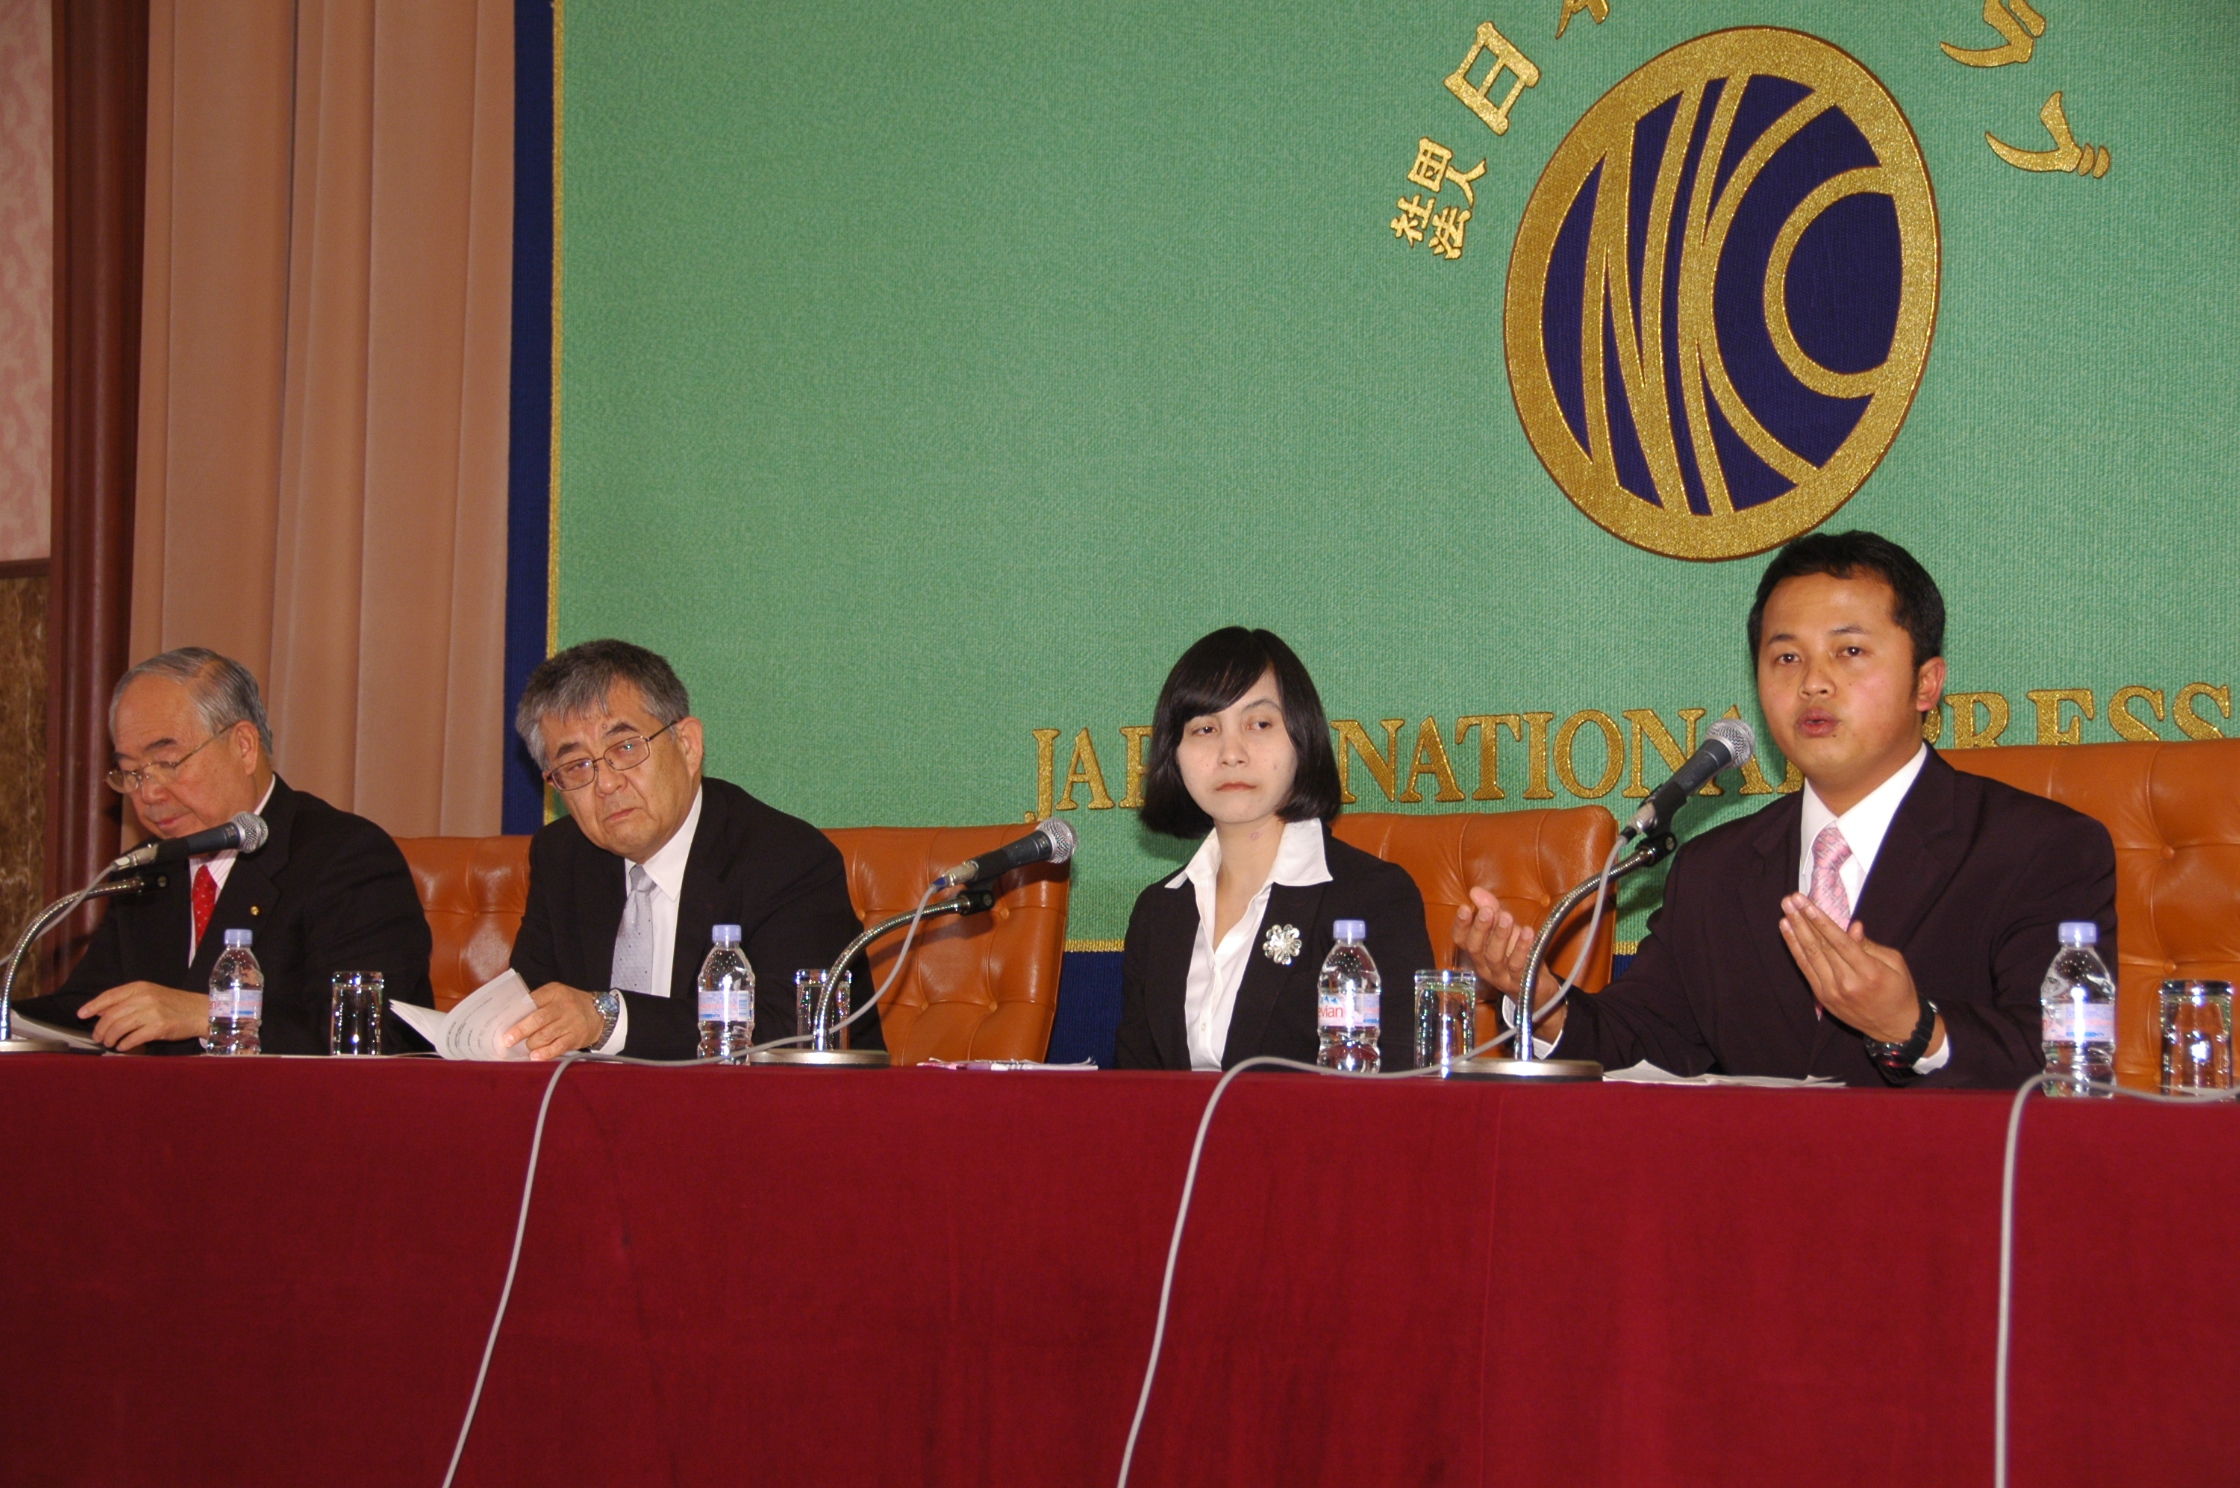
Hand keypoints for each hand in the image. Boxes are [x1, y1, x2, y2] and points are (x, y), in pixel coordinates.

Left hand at [76, 982, 208, 1050]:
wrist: (202, 1011)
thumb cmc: (175, 1004)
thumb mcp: (151, 995)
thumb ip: (128, 1001)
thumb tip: (102, 1012)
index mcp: (140, 987)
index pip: (110, 996)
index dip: (93, 1006)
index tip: (81, 1015)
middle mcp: (145, 998)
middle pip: (111, 1015)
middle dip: (100, 1029)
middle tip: (98, 1037)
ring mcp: (152, 1012)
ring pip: (119, 1027)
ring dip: (110, 1038)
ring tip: (109, 1043)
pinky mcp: (159, 1027)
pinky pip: (133, 1038)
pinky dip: (124, 1045)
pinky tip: (123, 1047)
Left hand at [503, 983, 606, 1059]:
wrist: (600, 1014)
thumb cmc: (570, 1005)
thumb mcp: (556, 996)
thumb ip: (538, 1004)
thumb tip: (512, 1020)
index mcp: (555, 992)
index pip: (533, 1001)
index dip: (518, 1013)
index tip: (504, 1023)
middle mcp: (564, 1006)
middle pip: (538, 1019)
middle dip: (520, 1031)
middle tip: (508, 1040)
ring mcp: (571, 1022)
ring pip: (546, 1035)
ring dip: (531, 1043)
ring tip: (525, 1047)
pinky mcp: (576, 1037)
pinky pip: (558, 1047)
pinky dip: (545, 1053)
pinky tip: (535, 1057)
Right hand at [1453, 889, 1533, 995]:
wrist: (1538, 987)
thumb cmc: (1516, 953)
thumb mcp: (1505, 929)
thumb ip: (1491, 909)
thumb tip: (1475, 891)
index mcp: (1477, 952)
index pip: (1461, 939)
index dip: (1461, 925)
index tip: (1464, 907)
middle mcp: (1484, 965)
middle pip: (1475, 948)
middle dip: (1480, 929)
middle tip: (1487, 911)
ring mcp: (1501, 976)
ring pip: (1495, 957)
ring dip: (1500, 936)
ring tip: (1507, 918)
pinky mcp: (1520, 982)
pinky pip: (1518, 966)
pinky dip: (1522, 949)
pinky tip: (1528, 932)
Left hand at [1778, 896, 1943, 1053]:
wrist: (1895, 1027)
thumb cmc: (1899, 990)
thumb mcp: (1895, 964)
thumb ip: (1871, 946)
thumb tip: (1853, 926)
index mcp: (1869, 973)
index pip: (1840, 942)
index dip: (1821, 921)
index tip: (1807, 903)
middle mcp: (1847, 983)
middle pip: (1821, 946)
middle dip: (1803, 920)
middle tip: (1791, 899)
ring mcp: (1832, 992)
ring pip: (1809, 956)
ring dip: (1795, 931)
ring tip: (1786, 910)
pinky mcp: (1823, 997)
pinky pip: (1805, 969)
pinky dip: (1795, 948)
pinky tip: (1788, 931)